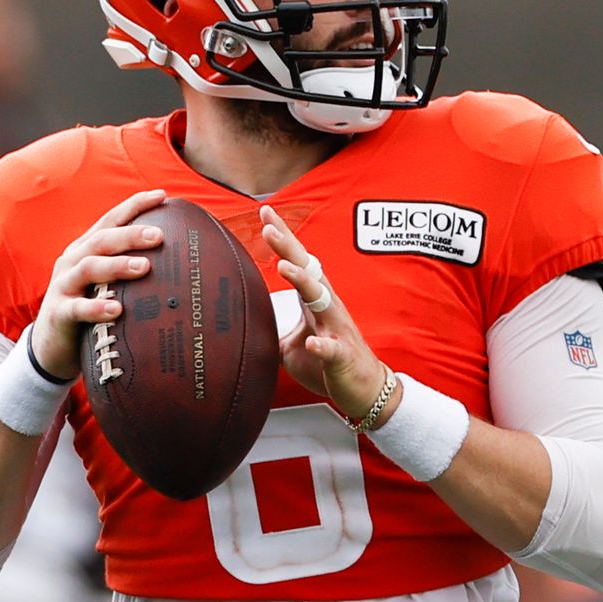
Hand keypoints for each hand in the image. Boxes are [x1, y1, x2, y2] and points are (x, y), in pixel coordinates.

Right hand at [30, 190, 167, 381]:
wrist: (51, 347)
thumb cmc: (88, 311)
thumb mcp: (105, 285)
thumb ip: (129, 271)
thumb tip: (178, 265)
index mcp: (86, 249)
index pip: (111, 220)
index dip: (134, 205)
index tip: (162, 195)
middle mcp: (73, 261)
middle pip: (102, 240)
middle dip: (130, 234)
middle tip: (159, 235)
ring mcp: (63, 286)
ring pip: (89, 267)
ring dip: (117, 265)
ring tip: (145, 267)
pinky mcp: (59, 313)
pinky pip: (78, 309)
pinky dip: (97, 308)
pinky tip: (117, 310)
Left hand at [259, 206, 399, 425]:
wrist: (363, 388)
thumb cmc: (329, 362)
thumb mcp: (292, 345)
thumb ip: (271, 330)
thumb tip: (239, 327)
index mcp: (314, 300)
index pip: (297, 261)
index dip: (282, 238)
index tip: (265, 213)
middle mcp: (327, 307)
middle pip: (307, 270)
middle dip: (288, 248)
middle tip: (268, 228)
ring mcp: (335, 329)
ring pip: (320, 300)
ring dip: (302, 282)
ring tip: (285, 268)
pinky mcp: (341, 355)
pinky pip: (331, 349)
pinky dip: (322, 346)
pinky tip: (314, 342)